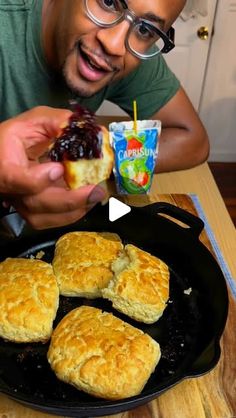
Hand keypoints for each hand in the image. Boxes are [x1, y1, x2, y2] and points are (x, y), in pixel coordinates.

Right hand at [0, 106, 104, 228]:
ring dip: (74, 210)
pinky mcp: (31, 211)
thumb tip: (85, 129)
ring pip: (43, 218)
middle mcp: (10, 189)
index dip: (38, 179)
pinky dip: (72, 214)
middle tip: (96, 190)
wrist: (5, 155)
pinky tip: (87, 202)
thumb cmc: (18, 136)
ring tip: (96, 196)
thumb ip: (56, 121)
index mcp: (5, 164)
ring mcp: (20, 203)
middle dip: (70, 200)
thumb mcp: (33, 120)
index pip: (15, 179)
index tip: (59, 169)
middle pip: (35, 203)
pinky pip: (50, 221)